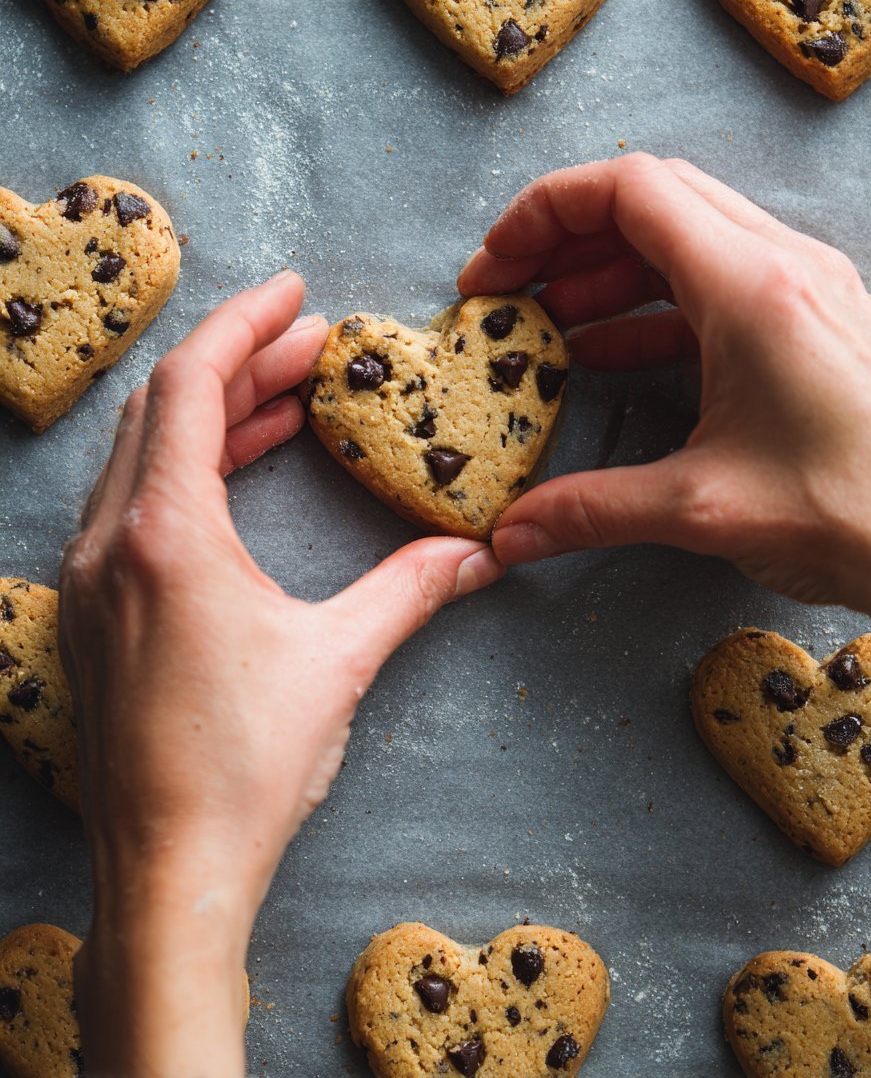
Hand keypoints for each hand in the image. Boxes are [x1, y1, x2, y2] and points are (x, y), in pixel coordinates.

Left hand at [59, 270, 501, 1077]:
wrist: (168, 871)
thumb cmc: (244, 769)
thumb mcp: (340, 661)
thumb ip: (412, 589)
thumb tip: (481, 552)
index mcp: (167, 535)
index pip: (194, 385)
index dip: (246, 322)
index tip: (298, 293)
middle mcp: (113, 543)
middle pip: (167, 407)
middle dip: (242, 361)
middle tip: (313, 345)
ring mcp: (95, 579)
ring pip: (146, 453)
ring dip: (217, 414)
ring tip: (290, 397)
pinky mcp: (99, 611)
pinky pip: (137, 502)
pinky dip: (191, 467)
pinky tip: (241, 472)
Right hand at [459, 154, 870, 624]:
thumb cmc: (855, 512)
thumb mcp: (704, 508)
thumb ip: (594, 508)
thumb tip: (513, 532)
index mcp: (753, 287)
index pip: (629, 189)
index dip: (544, 213)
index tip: (497, 263)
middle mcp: (781, 266)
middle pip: (652, 200)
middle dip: (566, 237)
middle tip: (510, 289)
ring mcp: (802, 289)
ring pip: (683, 237)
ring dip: (606, 269)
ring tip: (546, 323)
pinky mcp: (809, 323)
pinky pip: (713, 285)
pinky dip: (651, 307)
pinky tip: (606, 352)